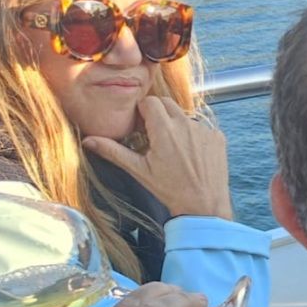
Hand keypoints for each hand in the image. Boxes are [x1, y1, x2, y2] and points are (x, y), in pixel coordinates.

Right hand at [83, 96, 233, 219]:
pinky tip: (190, 154)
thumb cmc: (169, 189)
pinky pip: (202, 127)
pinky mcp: (218, 137)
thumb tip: (88, 140)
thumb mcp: (139, 170)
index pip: (150, 101)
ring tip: (172, 148)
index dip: (142, 111)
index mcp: (165, 129)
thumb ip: (114, 151)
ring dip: (176, 124)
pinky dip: (193, 135)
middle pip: (167, 103)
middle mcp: (186, 124)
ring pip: (185, 115)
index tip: (140, 125)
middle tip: (152, 133)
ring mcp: (205, 129)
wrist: (203, 205)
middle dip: (157, 113)